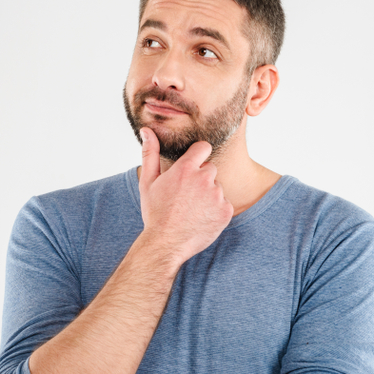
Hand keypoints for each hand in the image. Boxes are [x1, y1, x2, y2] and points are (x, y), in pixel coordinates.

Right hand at [138, 128, 233, 263]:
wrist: (166, 243)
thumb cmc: (155, 213)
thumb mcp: (147, 182)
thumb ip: (150, 153)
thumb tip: (146, 129)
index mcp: (185, 169)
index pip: (204, 147)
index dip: (199, 155)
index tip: (193, 165)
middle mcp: (204, 179)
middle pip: (210, 169)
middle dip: (201, 179)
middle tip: (186, 197)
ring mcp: (217, 195)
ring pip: (217, 188)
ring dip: (208, 196)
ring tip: (192, 210)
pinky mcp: (226, 211)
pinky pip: (224, 204)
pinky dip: (216, 211)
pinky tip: (201, 219)